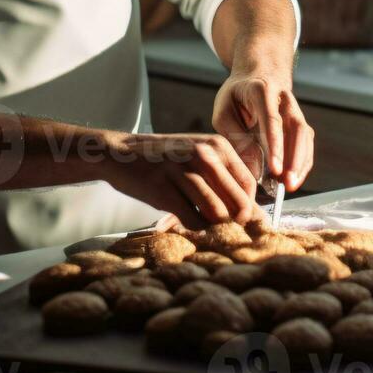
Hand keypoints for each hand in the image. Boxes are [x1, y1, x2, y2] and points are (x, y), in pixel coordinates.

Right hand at [97, 131, 259, 227]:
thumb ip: (223, 178)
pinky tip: (185, 218)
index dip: (249, 206)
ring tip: (202, 220)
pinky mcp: (163, 189)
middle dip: (234, 221)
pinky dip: (193, 226)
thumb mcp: (198, 156)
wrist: (120, 152)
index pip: (249, 184)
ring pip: (216, 213)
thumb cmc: (166, 159)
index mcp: (217, 146)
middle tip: (222, 226)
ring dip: (212, 225)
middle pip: (237, 202)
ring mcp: (182, 171)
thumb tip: (251, 213)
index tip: (239, 217)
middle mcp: (203, 155)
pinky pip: (192, 219)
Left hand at [212, 69, 313, 190]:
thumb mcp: (224, 112)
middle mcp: (285, 99)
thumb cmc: (236, 96)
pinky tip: (293, 179)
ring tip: (290, 186)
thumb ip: (236, 138)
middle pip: (297, 129)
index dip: (276, 146)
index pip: (272, 120)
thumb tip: (253, 170)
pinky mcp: (301, 124)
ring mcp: (296, 111)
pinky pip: (306, 145)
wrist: (257, 75)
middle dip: (294, 159)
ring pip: (306, 138)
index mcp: (262, 90)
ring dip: (300, 164)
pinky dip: (302, 164)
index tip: (275, 169)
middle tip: (287, 184)